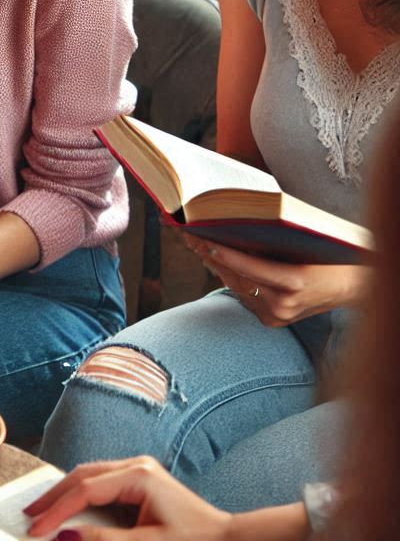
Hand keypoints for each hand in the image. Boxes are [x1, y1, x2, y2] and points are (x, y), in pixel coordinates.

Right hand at [23, 456, 231, 539]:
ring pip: (91, 476)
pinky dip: (82, 495)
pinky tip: (71, 507)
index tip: (36, 530)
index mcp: (138, 475)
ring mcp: (139, 470)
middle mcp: (136, 465)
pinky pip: (103, 483)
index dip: (58, 511)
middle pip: (83, 475)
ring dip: (67, 493)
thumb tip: (67, 536)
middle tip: (29, 514)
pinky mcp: (142, 481)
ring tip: (43, 511)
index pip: (86, 490)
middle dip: (55, 495)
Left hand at [183, 238, 368, 326]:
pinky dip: (233, 277)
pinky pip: (245, 295)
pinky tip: (216, 260)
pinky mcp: (273, 321)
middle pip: (238, 278)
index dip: (226, 255)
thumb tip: (237, 222)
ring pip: (237, 287)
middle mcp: (284, 304)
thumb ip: (275, 238)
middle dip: (212, 256)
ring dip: (217, 266)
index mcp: (296, 283)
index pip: (252, 268)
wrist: (354, 287)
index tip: (204, 241)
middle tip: (190, 236)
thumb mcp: (306, 244)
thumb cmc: (330, 256)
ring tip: (197, 244)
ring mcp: (278, 316)